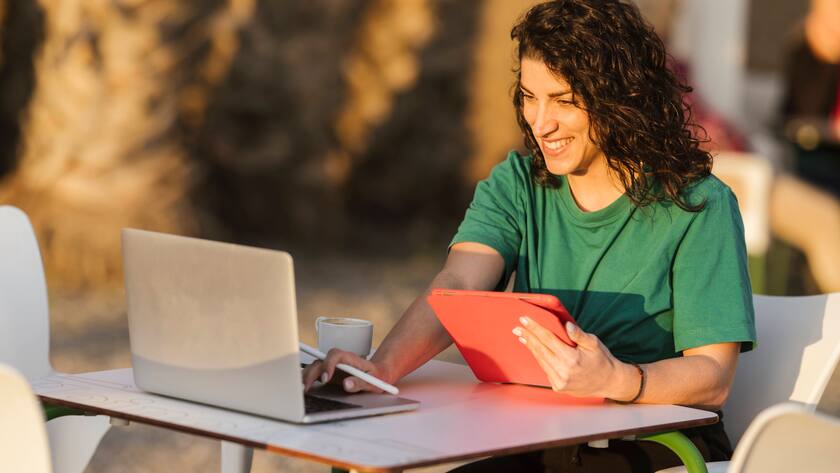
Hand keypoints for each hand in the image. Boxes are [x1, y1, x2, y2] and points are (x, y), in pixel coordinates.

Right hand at [301, 348, 391, 393]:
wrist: (379, 375)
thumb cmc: (377, 376)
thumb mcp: (374, 381)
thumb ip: (361, 382)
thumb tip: (347, 384)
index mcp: (350, 359)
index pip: (335, 355)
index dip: (328, 365)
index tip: (325, 379)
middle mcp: (338, 361)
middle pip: (321, 361)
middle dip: (311, 373)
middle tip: (306, 388)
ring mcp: (332, 367)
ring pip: (315, 367)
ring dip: (306, 376)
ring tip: (301, 390)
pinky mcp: (328, 375)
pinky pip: (314, 374)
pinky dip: (307, 380)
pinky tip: (303, 389)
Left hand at [513, 316, 635, 398]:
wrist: (609, 383)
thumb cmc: (602, 360)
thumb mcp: (594, 343)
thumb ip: (579, 334)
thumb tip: (566, 325)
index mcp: (572, 359)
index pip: (548, 339)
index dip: (535, 328)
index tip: (524, 320)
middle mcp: (563, 372)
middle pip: (540, 349)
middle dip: (528, 336)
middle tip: (517, 327)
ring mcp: (559, 381)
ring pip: (540, 360)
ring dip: (530, 347)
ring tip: (522, 336)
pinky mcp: (558, 387)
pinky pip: (545, 369)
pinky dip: (539, 358)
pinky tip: (534, 349)